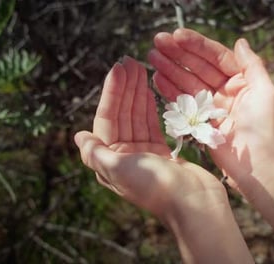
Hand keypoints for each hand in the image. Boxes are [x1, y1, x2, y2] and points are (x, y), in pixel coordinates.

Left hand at [74, 56, 226, 218]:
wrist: (194, 204)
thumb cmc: (156, 188)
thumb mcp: (119, 170)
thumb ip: (96, 153)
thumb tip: (79, 136)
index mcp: (110, 161)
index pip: (107, 119)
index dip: (112, 92)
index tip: (119, 68)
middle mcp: (125, 156)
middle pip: (122, 115)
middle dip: (126, 88)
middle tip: (130, 61)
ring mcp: (145, 154)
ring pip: (138, 117)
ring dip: (138, 93)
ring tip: (141, 68)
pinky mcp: (164, 153)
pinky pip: (153, 124)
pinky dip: (151, 107)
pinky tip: (150, 91)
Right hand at [149, 29, 273, 193]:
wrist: (258, 167)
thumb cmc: (265, 128)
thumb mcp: (265, 91)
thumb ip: (252, 64)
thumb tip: (240, 41)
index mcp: (242, 81)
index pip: (216, 57)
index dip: (196, 45)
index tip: (177, 35)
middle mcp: (226, 91)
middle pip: (198, 67)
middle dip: (178, 54)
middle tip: (157, 41)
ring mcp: (212, 107)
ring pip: (188, 83)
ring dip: (170, 69)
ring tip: (152, 56)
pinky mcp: (201, 123)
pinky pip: (183, 103)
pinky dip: (170, 90)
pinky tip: (156, 78)